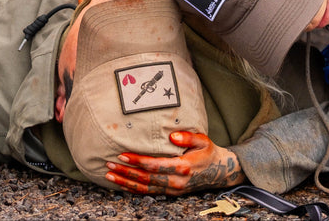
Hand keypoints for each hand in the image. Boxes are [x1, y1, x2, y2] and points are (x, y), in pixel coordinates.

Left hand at [104, 132, 244, 194]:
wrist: (219, 171)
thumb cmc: (208, 152)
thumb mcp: (203, 140)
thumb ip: (188, 137)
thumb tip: (172, 136)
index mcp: (183, 167)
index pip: (154, 165)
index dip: (137, 161)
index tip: (122, 155)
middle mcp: (176, 181)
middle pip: (146, 179)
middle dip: (126, 172)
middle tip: (109, 165)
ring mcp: (173, 189)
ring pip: (145, 188)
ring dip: (126, 182)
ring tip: (110, 175)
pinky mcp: (171, 193)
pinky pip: (149, 193)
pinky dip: (134, 189)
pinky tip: (122, 184)